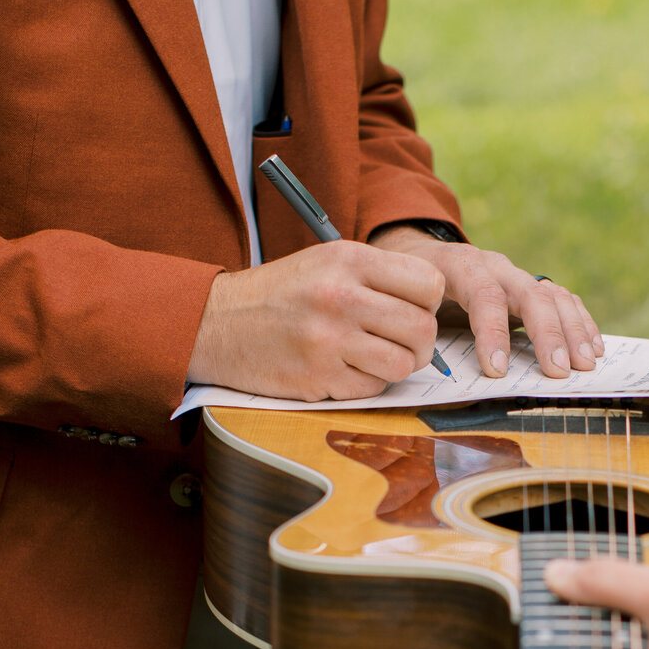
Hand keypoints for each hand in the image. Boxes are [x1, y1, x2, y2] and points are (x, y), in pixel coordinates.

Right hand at [188, 242, 443, 398]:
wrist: (216, 322)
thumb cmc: (281, 294)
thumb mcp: (327, 262)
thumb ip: (378, 277)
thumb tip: (433, 307)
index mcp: (348, 259)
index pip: (428, 284)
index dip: (429, 303)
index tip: (413, 310)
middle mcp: (341, 296)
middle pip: (422, 329)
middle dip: (420, 344)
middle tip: (401, 344)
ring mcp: (329, 339)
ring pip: (402, 365)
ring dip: (394, 367)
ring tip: (371, 357)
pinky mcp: (318, 377)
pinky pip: (372, 389)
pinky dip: (364, 385)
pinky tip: (342, 369)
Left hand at [371, 227, 602, 379]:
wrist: (419, 256)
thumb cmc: (409, 288)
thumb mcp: (403, 300)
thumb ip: (417, 325)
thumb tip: (431, 365)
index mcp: (459, 266)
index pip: (483, 295)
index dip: (492, 332)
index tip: (496, 370)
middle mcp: (495, 266)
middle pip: (531, 294)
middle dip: (547, 334)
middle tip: (558, 371)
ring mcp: (517, 275)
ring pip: (554, 296)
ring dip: (573, 331)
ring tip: (585, 364)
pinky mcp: (531, 287)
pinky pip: (564, 300)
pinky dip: (582, 323)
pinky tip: (595, 348)